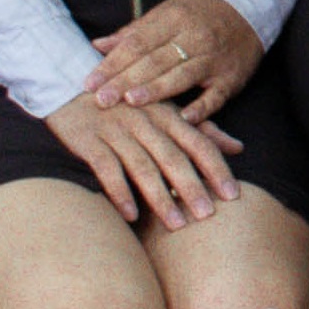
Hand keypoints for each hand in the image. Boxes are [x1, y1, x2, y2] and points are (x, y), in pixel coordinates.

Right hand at [47, 93, 243, 229]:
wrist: (70, 84)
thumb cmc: (129, 103)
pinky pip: (107, 169)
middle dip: (192, 187)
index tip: (233, 195)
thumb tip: (238, 147)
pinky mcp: (89, 140)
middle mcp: (145, 121)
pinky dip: (120, 192)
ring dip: (160, 197)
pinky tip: (131, 215)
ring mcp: (116, 130)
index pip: (198, 142)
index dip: (216, 167)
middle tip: (207, 215)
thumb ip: (202, 129)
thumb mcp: (166, 110)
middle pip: (173, 157)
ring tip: (176, 224)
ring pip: (143, 167)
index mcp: (167, 114)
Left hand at [85, 0, 263, 123]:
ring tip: (131, 102)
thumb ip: (133, 33)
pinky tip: (183, 118)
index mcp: (173, 19)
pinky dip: (201, 107)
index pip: (137, 43)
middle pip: (155, 60)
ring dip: (157, 89)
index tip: (89, 83)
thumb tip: (96, 45)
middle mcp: (194, 37)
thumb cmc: (197, 15)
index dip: (113, 63)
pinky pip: (215, 95)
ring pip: (182, 75)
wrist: (247, 8)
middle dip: (126, 80)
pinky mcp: (231, 77)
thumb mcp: (166, 13)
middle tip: (101, 99)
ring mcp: (214, 58)